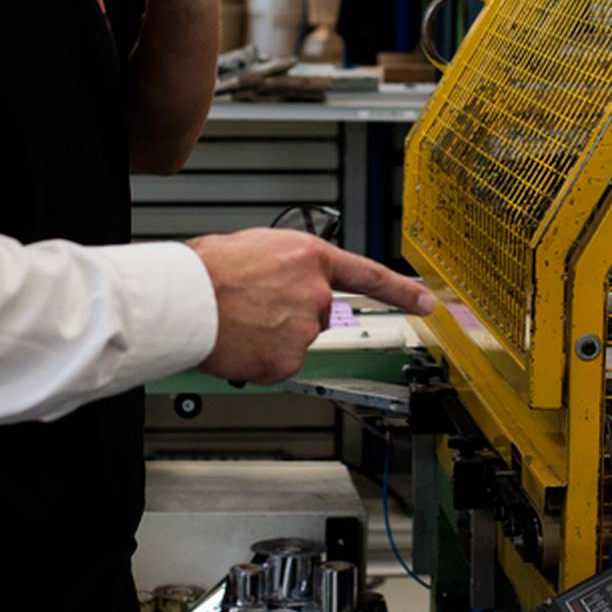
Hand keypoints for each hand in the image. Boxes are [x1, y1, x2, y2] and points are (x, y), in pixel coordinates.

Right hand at [187, 229, 435, 385]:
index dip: (403, 292)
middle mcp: (315, 294)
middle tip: (254, 307)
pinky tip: (240, 342)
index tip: (426, 303)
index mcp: (310, 258)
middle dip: (291, 314)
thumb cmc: (208, 268)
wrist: (184, 298)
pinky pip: (280, 364)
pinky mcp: (287, 361)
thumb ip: (287, 266)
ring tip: (239, 320)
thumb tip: (286, 281)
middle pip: (317, 314)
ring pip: (296, 339)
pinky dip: (261, 359)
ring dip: (273, 336)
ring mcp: (303, 330)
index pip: (370, 276)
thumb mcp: (257, 247)